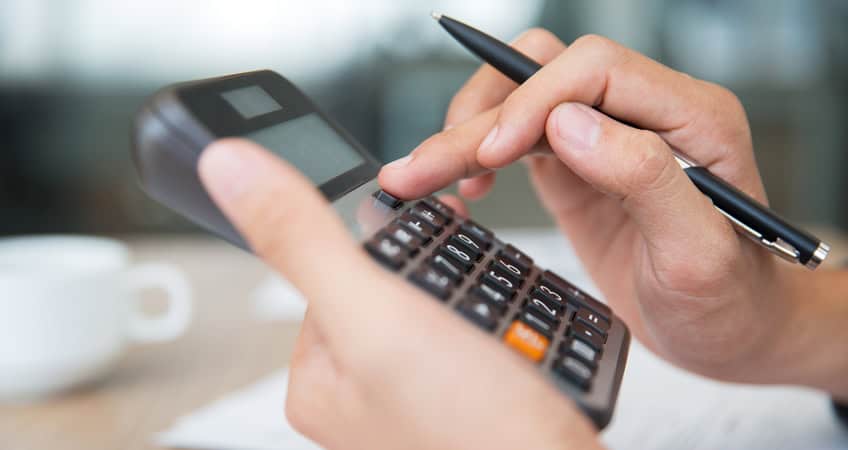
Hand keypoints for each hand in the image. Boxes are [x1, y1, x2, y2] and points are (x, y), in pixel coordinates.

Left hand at [197, 139, 602, 449]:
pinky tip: (513, 338)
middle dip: (434, 271)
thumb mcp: (375, 317)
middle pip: (389, 285)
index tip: (423, 228)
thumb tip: (228, 167)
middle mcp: (358, 394)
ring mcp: (412, 400)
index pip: (331, 269)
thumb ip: (305, 242)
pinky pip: (472, 335)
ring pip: (437, 306)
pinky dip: (495, 322)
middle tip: (469, 280)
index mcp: (317, 378)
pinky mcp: (460, 403)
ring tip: (498, 320)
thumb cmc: (476, 435)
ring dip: (471, 296)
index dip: (383, 242)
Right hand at [378, 30, 847, 396]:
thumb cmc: (730, 298)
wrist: (729, 330)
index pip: (595, 70)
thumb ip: (644, 176)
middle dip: (478, 119)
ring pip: (520, 99)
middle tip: (422, 169)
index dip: (533, 101)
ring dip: (466, 132)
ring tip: (423, 176)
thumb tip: (567, 124)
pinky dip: (477, 155)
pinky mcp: (576, 166)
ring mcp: (605, 137)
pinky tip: (463, 188)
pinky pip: (515, 138)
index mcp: (691, 116)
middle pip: (544, 76)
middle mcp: (645, 112)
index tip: (492, 154)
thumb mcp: (698, 252)